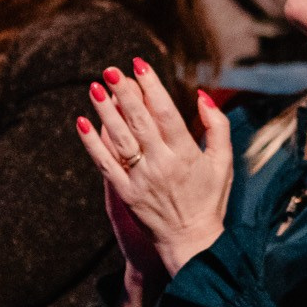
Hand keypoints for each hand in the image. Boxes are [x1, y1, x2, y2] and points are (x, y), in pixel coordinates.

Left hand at [77, 58, 232, 278]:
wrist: (192, 242)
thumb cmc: (210, 200)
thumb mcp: (223, 162)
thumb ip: (217, 127)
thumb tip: (202, 96)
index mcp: (186, 154)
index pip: (165, 113)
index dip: (151, 86)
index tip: (139, 64)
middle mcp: (162, 164)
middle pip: (139, 121)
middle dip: (124, 93)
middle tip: (110, 70)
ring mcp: (141, 180)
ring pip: (119, 139)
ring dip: (105, 112)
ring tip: (94, 87)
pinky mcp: (125, 194)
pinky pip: (105, 164)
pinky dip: (92, 143)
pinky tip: (82, 122)